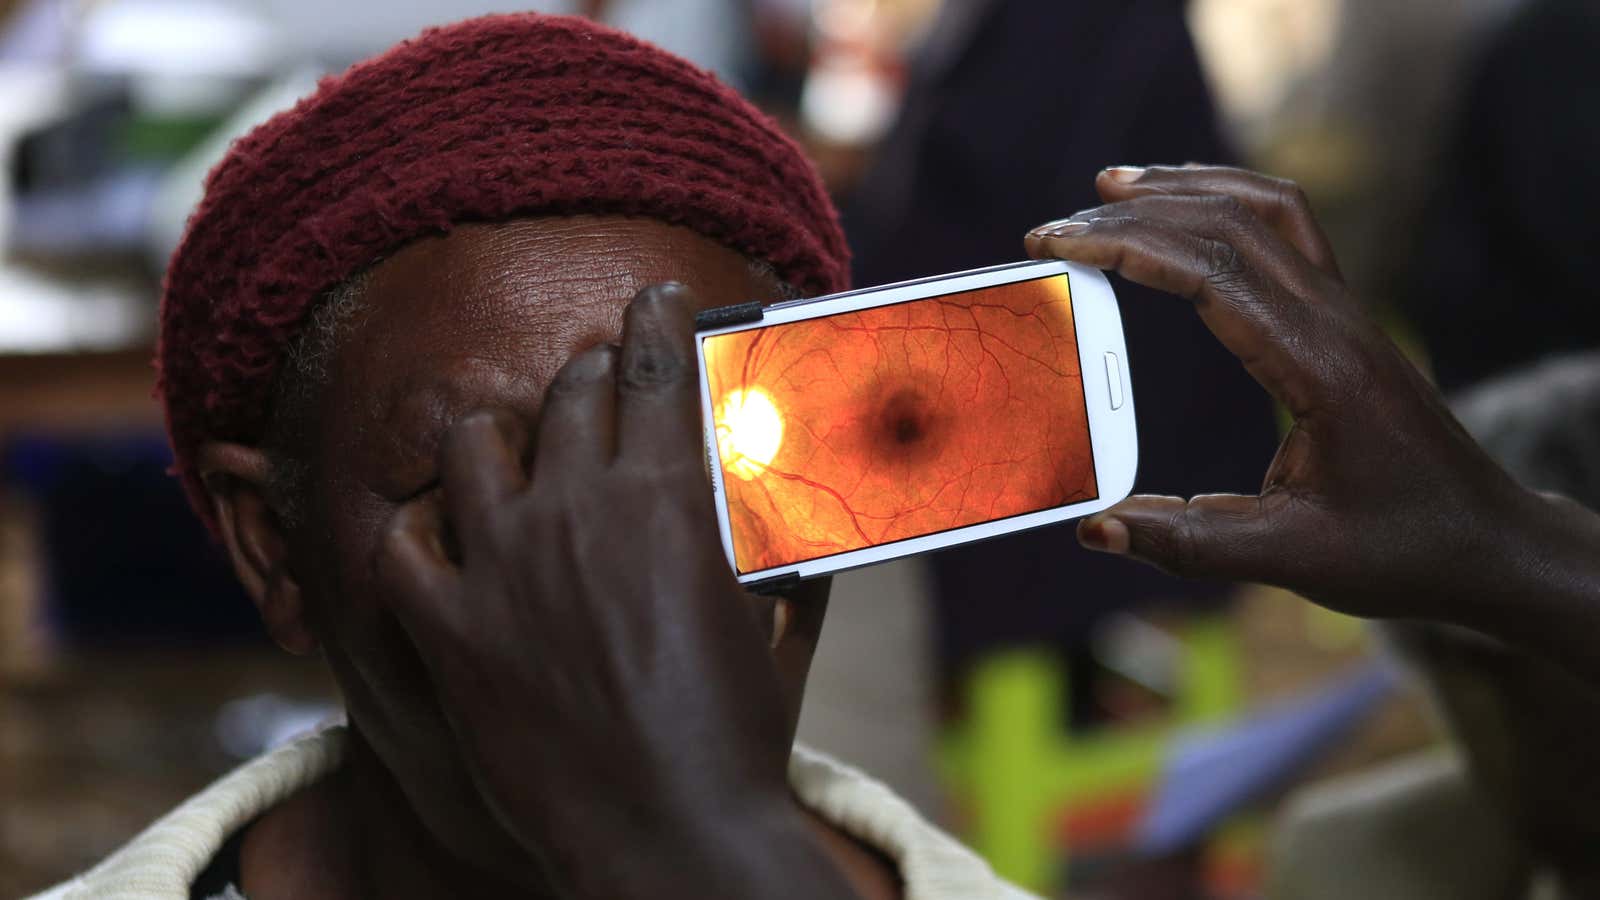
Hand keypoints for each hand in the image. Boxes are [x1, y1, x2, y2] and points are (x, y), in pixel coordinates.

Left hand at [374, 284, 851, 896]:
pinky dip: (423, 529)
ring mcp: (504, 566)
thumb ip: (791, 548)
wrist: (669, 837)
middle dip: (591, 374)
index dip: (657, 317)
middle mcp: (578, 511)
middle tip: (602, 387)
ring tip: (520, 455)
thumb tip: (807, 506)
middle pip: (570, 392)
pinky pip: (402, 543)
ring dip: (503, 435)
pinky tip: (448, 538)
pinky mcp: (450, 630)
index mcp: (670, 499)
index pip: (655, 366)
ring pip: (475, 442)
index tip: (656, 299)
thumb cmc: (737, 735)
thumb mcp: (781, 625)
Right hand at [1025, 165, 1556, 626]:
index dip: (1128, 247)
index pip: (1214, 272)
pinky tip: (1188, 214)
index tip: (1061, 243)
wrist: (1489, 545)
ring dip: (1187, 189)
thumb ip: (1187, 542)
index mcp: (1320, 367)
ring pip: (1266, 210)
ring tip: (1113, 186)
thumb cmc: (1400, 552)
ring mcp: (1348, 315)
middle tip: (1057, 228)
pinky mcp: (1345, 323)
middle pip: (1231, 224)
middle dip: (1136, 215)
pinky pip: (1288, 231)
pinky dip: (1230, 204)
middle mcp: (1337, 323)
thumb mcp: (1288, 560)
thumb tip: (1095, 528)